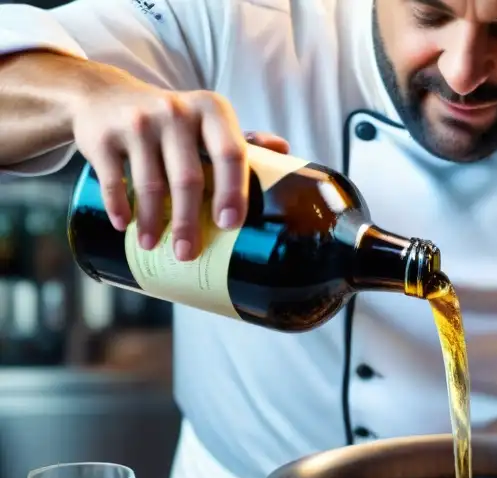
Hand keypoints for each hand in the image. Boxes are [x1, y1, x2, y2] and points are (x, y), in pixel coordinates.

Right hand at [70, 73, 287, 260]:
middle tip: (189, 253)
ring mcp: (137, 122)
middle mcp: (175, 111)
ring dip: (153, 222)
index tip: (230, 225)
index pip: (230, 154)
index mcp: (210, 110)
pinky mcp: (102, 135)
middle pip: (189, 178)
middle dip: (190, 222)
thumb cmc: (172, 121)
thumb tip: (285, 154)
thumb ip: (242, 140)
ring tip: (153, 245)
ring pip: (150, 185)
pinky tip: (125, 225)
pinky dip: (119, 206)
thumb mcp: (207, 121)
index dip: (233, 192)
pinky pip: (112, 179)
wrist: (104, 96)